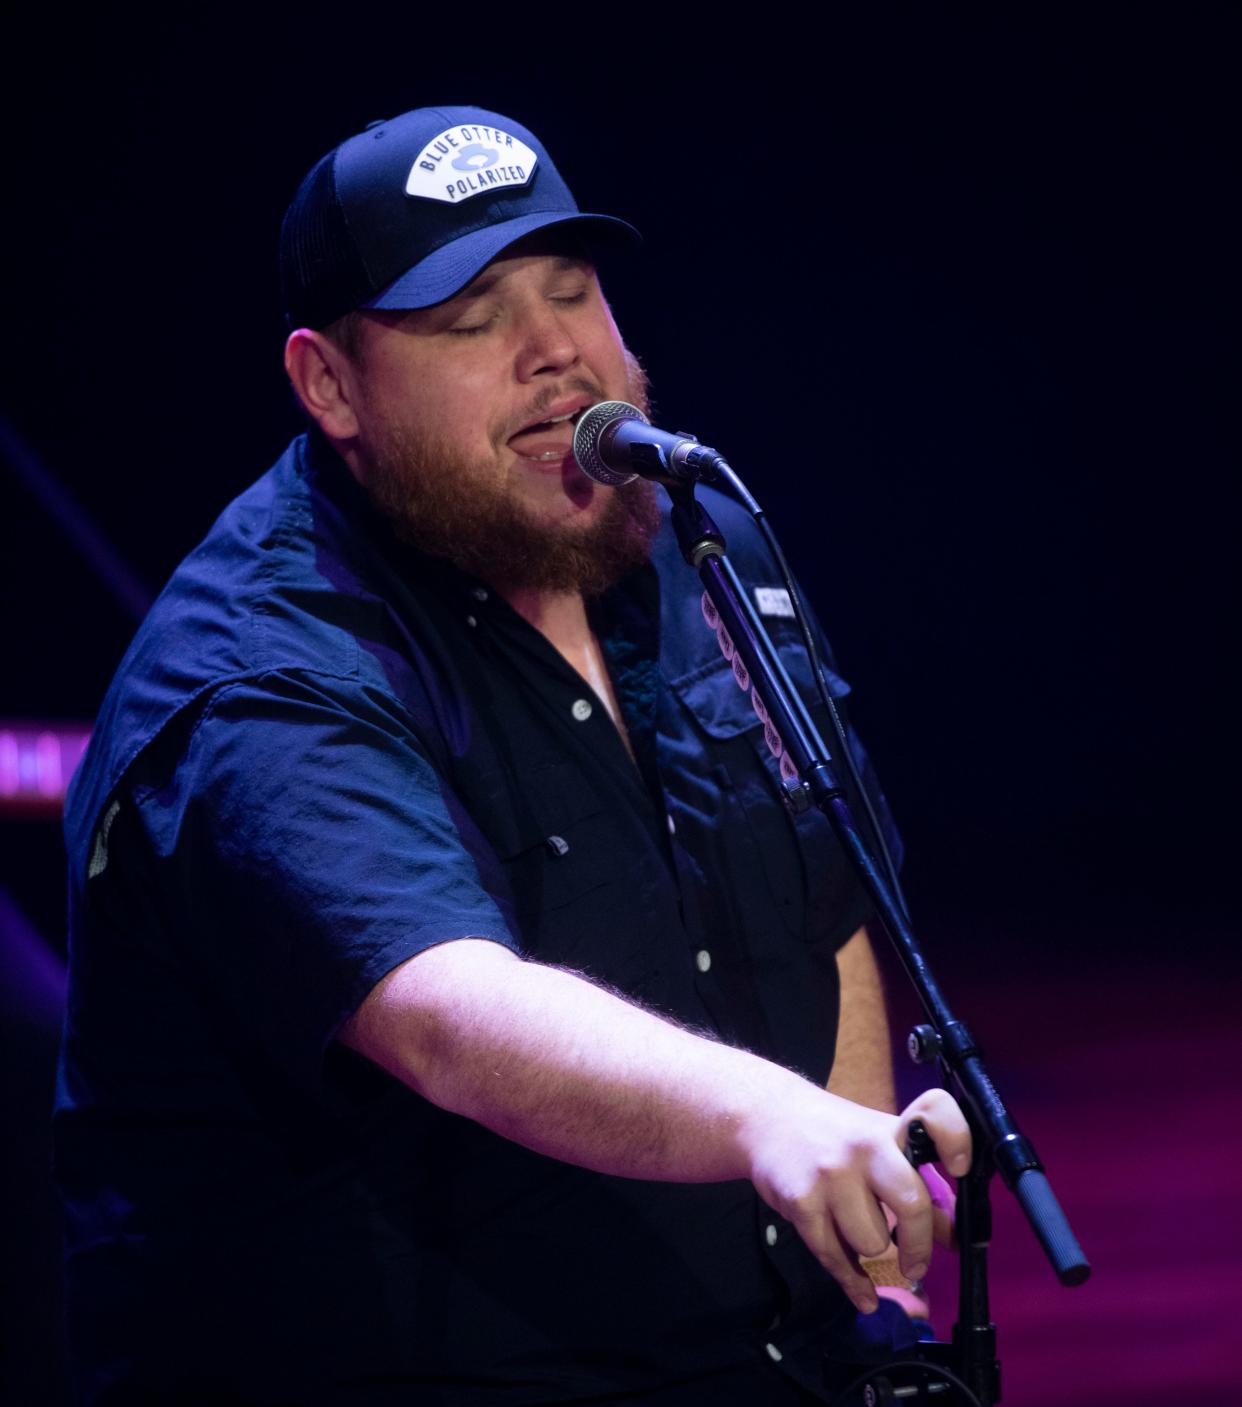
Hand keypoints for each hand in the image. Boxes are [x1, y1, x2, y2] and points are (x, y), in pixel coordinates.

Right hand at [745, 1086, 970, 1312]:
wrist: (766, 1119)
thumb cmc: (833, 1135)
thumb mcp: (877, 1144)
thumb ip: (918, 1183)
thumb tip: (953, 1235)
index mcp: (890, 1129)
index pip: (935, 1114)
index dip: (956, 1140)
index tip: (959, 1168)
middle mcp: (865, 1146)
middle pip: (912, 1204)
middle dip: (918, 1246)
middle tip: (916, 1265)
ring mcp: (831, 1173)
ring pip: (873, 1243)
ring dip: (869, 1248)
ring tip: (856, 1231)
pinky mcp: (802, 1201)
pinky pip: (836, 1259)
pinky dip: (852, 1281)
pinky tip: (862, 1289)